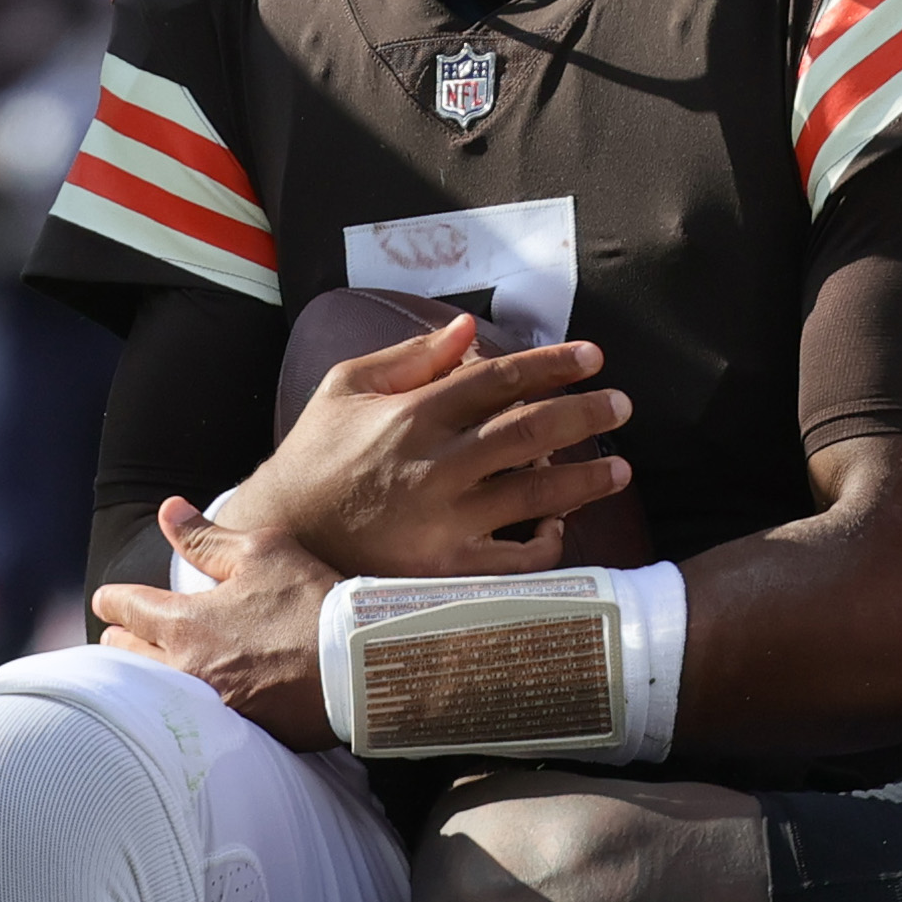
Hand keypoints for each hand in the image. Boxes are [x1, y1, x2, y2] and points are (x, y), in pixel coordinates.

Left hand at [92, 500, 339, 749]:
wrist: (359, 669)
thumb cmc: (311, 604)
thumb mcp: (261, 553)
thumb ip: (206, 537)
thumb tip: (167, 511)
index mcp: (183, 624)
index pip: (126, 608)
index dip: (112, 600)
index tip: (107, 600)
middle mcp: (184, 672)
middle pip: (129, 658)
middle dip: (121, 639)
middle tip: (119, 633)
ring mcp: (208, 710)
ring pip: (153, 693)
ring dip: (144, 677)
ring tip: (146, 669)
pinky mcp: (237, 735)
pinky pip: (191, 722)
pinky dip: (181, 709)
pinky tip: (188, 704)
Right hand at [227, 312, 632, 576]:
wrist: (281, 536)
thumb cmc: (315, 457)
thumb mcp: (345, 389)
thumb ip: (410, 356)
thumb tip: (467, 331)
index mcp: (413, 414)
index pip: (500, 379)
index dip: (553, 365)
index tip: (593, 358)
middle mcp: (436, 465)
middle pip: (532, 430)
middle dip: (586, 414)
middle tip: (620, 405)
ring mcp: (445, 521)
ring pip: (537, 494)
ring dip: (588, 480)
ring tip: (620, 471)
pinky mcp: (447, 570)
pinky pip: (517, 560)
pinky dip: (547, 541)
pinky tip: (558, 525)